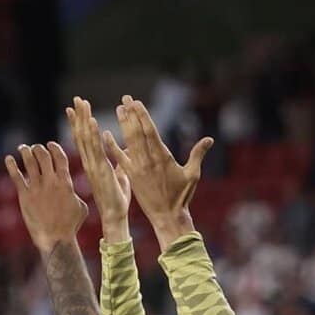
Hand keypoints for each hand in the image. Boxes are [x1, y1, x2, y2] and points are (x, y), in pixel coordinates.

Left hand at [4, 143, 86, 253]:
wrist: (55, 238)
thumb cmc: (70, 225)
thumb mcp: (81, 207)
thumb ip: (75, 194)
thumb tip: (72, 191)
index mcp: (65, 182)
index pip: (60, 158)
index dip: (54, 148)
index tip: (50, 145)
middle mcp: (51, 182)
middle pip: (44, 157)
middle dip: (39, 149)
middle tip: (35, 148)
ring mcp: (37, 188)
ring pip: (30, 163)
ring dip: (26, 152)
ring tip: (23, 148)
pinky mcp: (25, 196)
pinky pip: (16, 177)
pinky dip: (12, 166)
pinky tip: (8, 158)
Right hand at [67, 98, 130, 241]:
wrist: (115, 216)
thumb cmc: (117, 199)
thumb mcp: (120, 176)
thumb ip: (120, 163)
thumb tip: (127, 151)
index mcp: (94, 163)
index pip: (84, 139)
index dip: (79, 124)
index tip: (74, 109)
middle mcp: (91, 163)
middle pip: (81, 135)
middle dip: (78, 117)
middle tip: (76, 99)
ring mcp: (94, 166)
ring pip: (86, 139)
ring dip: (83, 121)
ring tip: (81, 104)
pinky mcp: (101, 171)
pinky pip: (96, 150)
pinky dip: (93, 135)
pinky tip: (91, 122)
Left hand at [108, 96, 211, 247]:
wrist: (167, 215)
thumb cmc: (182, 195)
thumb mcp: (192, 174)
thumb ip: (197, 154)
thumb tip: (210, 139)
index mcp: (163, 157)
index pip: (151, 131)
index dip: (143, 116)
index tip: (137, 103)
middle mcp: (149, 160)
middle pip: (138, 132)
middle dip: (132, 114)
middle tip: (125, 98)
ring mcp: (138, 168)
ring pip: (129, 142)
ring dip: (123, 125)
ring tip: (119, 109)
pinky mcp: (131, 175)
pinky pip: (119, 159)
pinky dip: (112, 146)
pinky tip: (105, 134)